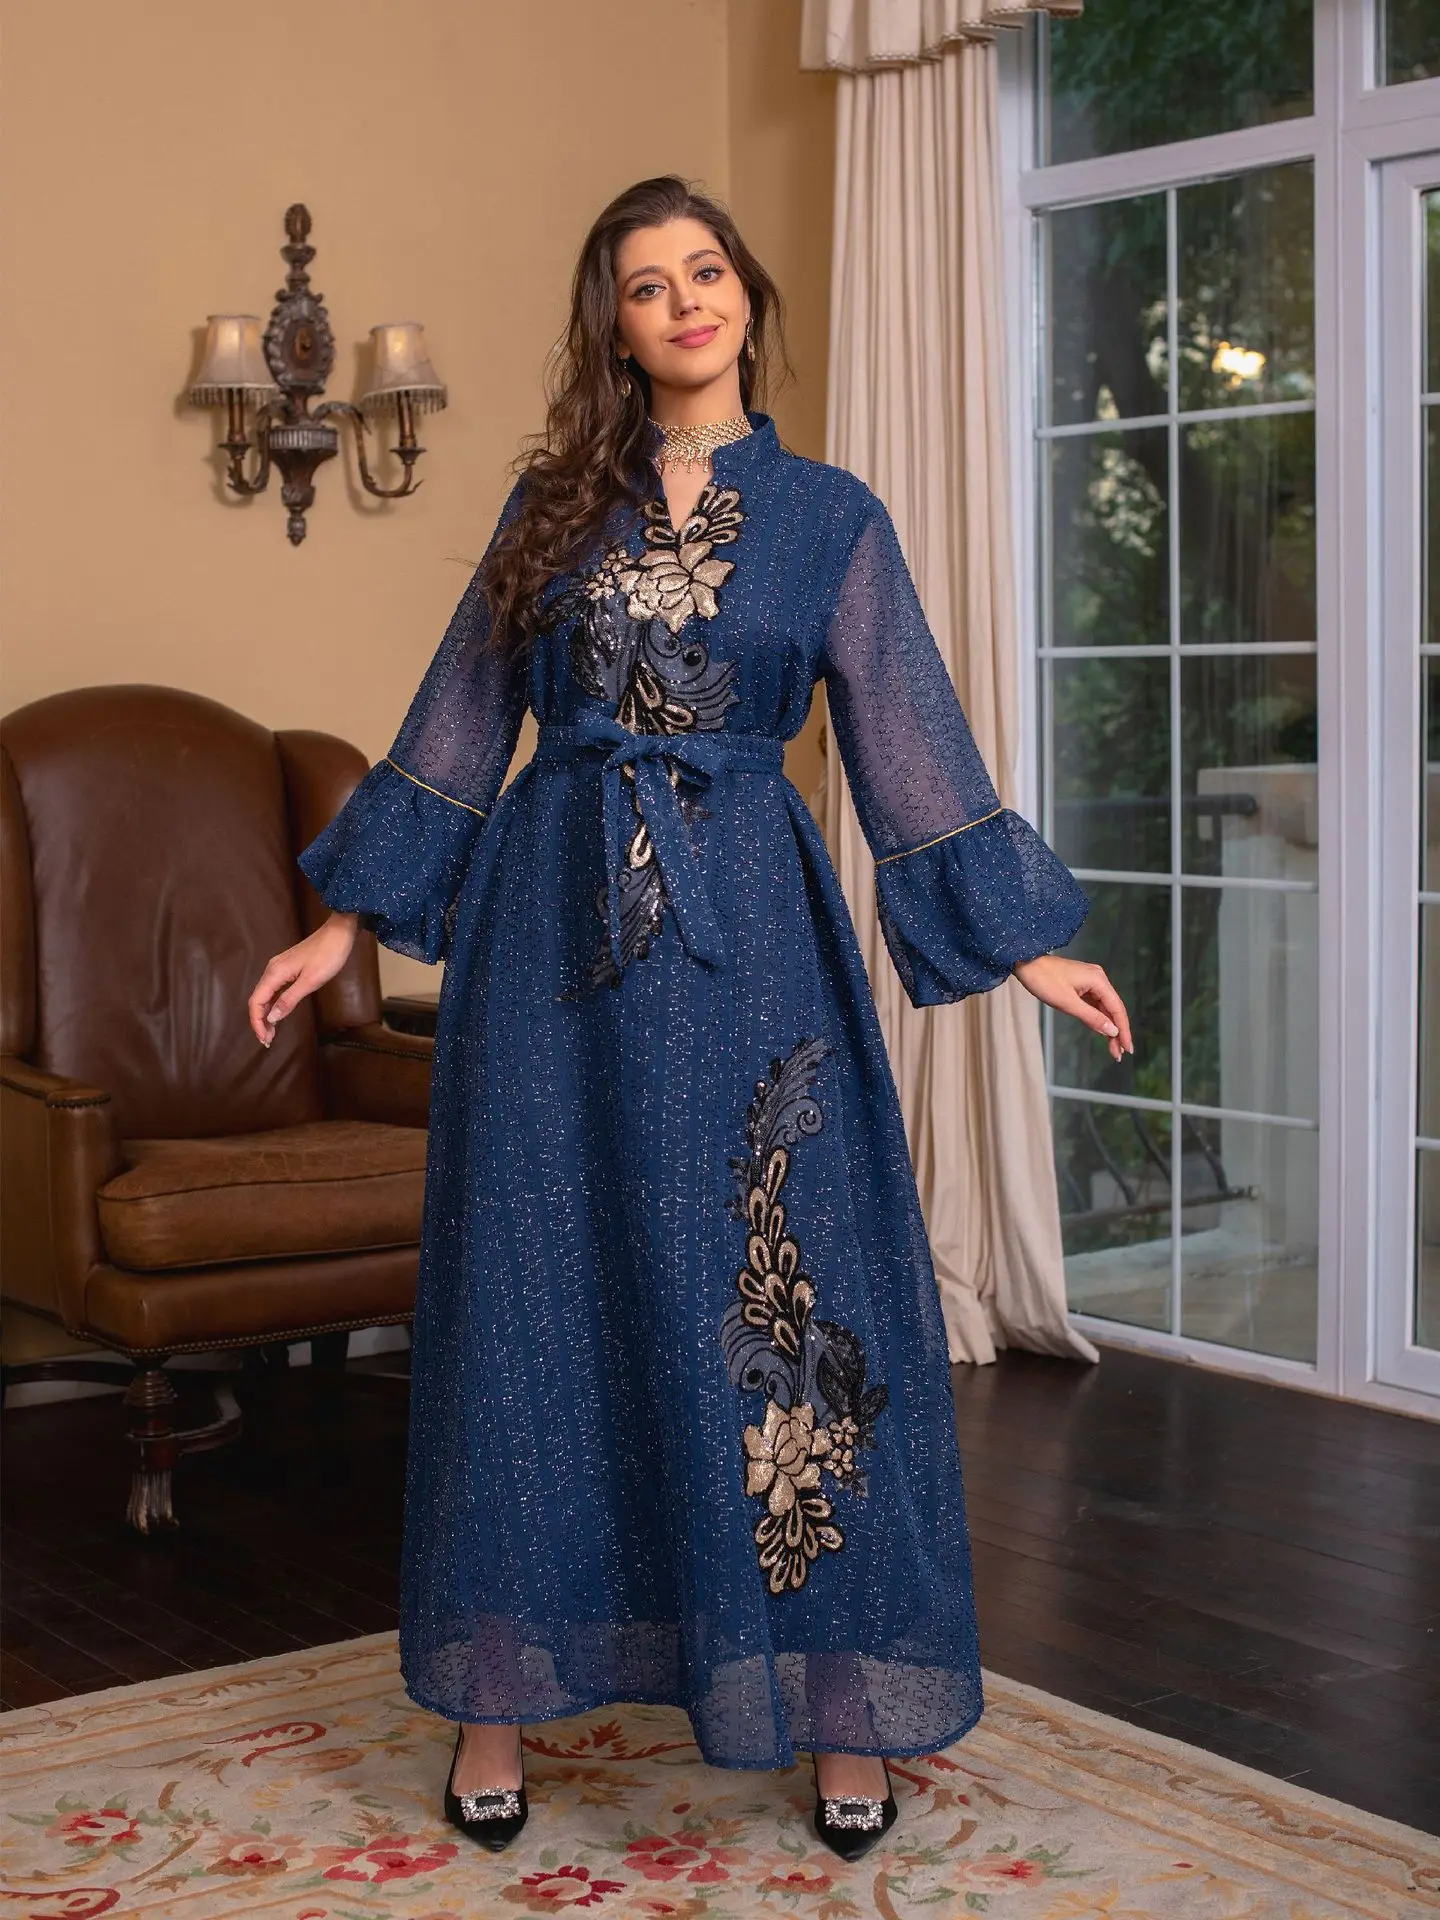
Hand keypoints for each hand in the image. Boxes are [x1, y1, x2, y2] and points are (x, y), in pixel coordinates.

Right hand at [247, 911, 359, 1048]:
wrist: (339, 933)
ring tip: (271, 1033)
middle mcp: (272, 970)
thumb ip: (289, 1000)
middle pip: (257, 999)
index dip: (257, 1022)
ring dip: (266, 1014)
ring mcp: (279, 968)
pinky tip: (278, 1014)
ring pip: (265, 995)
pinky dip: (273, 1004)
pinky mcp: (287, 968)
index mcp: (274, 973)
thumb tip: (271, 1018)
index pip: (256, 1002)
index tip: (265, 1039)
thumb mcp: (311, 981)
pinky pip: (274, 989)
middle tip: (268, 1041)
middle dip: (260, 1022)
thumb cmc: (328, 956)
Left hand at [1012, 954, 1131, 1062]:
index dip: (1124, 1030)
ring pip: (1105, 1008)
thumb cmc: (1044, 981)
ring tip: (1113, 1048)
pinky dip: (1098, 1018)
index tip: (1127, 1048)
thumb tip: (1113, 1031)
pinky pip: (1095, 1003)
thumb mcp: (1067, 1003)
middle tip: (1120, 1054)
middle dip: (1118, 1032)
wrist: (1026, 963)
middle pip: (1113, 1009)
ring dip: (1109, 1027)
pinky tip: (1102, 1031)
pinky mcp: (1083, 984)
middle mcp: (1099, 979)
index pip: (1117, 1009)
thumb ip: (1091, 1017)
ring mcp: (1091, 981)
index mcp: (1099, 980)